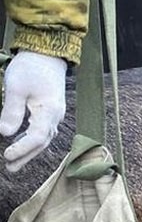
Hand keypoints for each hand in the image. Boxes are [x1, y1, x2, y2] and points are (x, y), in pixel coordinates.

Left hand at [0, 51, 67, 172]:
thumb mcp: (16, 88)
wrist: (47, 53)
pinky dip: (34, 140)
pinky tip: (25, 143)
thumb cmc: (31, 68)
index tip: (6, 155)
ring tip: (14, 161)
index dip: (21, 149)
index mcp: (49, 111)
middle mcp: (56, 116)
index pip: (36, 137)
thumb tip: (5, 134)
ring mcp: (55, 113)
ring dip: (30, 151)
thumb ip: (11, 112)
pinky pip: (45, 130)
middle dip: (26, 156)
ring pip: (44, 138)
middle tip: (9, 167)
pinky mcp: (51, 109)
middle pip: (42, 142)